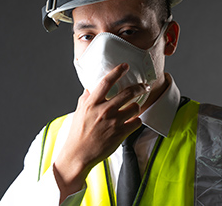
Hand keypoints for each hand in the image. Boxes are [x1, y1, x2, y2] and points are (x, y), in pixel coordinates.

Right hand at [53, 63, 148, 202]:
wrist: (78, 154)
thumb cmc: (78, 133)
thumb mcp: (79, 111)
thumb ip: (86, 98)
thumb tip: (91, 88)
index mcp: (92, 103)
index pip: (106, 82)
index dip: (117, 72)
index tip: (125, 66)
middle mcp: (104, 111)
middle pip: (128, 93)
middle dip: (139, 87)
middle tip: (144, 86)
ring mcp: (113, 123)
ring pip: (135, 107)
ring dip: (137, 106)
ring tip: (134, 107)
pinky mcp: (120, 134)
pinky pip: (137, 122)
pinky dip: (136, 121)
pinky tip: (132, 121)